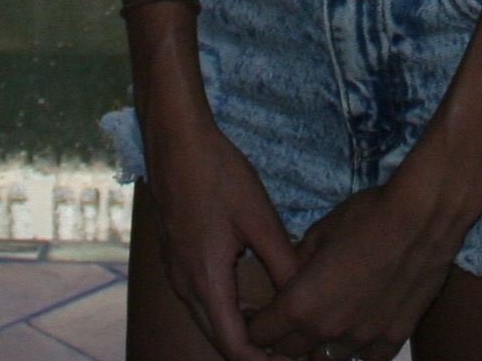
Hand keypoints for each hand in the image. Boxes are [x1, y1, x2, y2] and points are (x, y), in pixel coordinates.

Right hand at [143, 111, 302, 360]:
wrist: (176, 142)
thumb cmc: (218, 174)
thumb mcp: (260, 218)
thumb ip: (283, 264)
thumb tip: (305, 299)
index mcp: (206, 281)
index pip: (233, 345)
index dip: (262, 360)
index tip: (291, 358)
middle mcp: (185, 285)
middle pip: (218, 338)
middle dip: (252, 350)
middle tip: (289, 348)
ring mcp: (176, 273)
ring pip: (207, 320)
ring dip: (238, 330)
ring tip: (276, 328)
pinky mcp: (175, 259)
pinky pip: (200, 300)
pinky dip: (225, 311)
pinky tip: (251, 299)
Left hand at [242, 180, 468, 360]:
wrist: (422, 216)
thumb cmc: (368, 215)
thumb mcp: (319, 232)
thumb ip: (297, 264)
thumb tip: (290, 277)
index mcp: (300, 304)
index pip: (260, 334)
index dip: (256, 324)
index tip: (258, 314)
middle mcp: (327, 330)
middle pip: (289, 353)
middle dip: (283, 337)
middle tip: (291, 318)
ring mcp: (362, 339)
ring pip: (326, 360)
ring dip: (319, 346)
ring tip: (326, 323)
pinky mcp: (393, 338)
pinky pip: (366, 359)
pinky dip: (358, 350)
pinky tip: (359, 329)